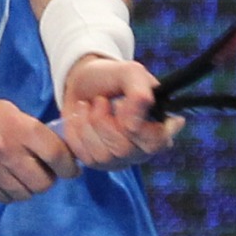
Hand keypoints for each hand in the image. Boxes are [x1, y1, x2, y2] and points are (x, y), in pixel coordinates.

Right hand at [0, 96, 78, 202]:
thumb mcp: (2, 110)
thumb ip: (29, 128)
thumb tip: (57, 147)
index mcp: (16, 125)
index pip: (56, 152)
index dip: (68, 165)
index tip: (71, 169)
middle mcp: (5, 148)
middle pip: (43, 180)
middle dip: (48, 179)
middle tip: (45, 172)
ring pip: (25, 193)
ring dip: (29, 188)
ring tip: (22, 175)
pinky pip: (5, 198)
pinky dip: (11, 193)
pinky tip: (5, 180)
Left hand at [59, 56, 184, 170]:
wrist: (82, 81)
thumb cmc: (111, 77)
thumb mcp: (130, 73)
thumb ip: (139, 94)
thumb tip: (133, 126)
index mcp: (159, 125)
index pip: (157, 141)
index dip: (137, 127)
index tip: (121, 103)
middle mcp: (143, 148)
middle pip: (125, 150)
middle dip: (104, 121)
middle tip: (101, 101)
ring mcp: (120, 158)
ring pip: (103, 156)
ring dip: (88, 124)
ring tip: (88, 105)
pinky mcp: (97, 163)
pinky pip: (85, 157)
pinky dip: (76, 132)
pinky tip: (80, 117)